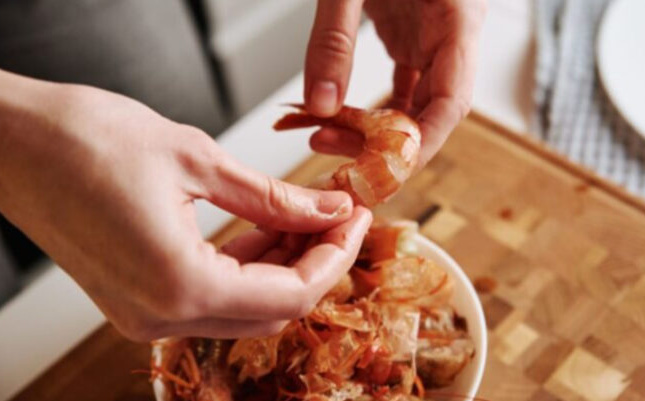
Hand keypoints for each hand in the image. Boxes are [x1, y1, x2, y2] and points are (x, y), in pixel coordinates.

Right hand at [0, 71, 372, 340]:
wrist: (10, 141)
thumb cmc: (84, 139)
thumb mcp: (198, 160)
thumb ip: (272, 198)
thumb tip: (327, 211)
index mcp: (178, 285)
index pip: (291, 294)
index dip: (335, 256)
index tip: (357, 218)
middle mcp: (160, 316)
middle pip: (272, 309)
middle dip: (315, 262)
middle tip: (338, 214)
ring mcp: (145, 314)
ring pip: (244, 306)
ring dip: (283, 264)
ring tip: (308, 213)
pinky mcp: (136, 299)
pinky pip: (211, 295)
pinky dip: (246, 266)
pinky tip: (267, 226)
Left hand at [304, 0, 484, 167]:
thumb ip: (335, 39)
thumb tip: (322, 104)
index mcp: (457, 16)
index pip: (453, 100)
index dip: (423, 144)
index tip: (387, 172)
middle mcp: (452, 33)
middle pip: (434, 110)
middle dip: (389, 144)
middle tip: (344, 162)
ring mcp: (433, 35)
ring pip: (417, 102)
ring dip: (376, 128)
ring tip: (328, 136)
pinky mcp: (412, 33)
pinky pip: (403, 84)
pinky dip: (374, 107)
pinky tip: (344, 119)